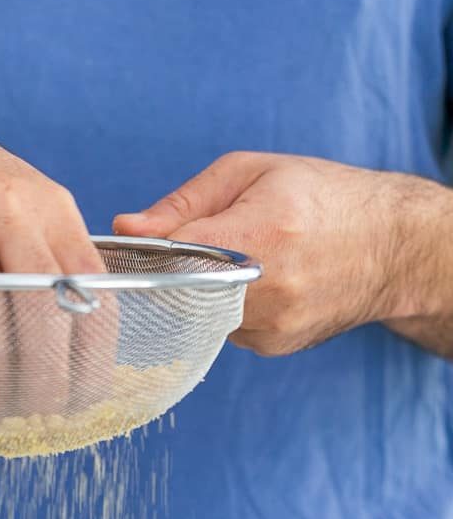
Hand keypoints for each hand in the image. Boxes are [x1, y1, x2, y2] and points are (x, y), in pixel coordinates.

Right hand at [0, 92, 113, 420]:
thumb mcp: (26, 203)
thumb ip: (56, 260)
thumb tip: (82, 350)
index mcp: (54, 210)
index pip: (93, 294)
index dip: (94, 360)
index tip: (84, 401)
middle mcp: (9, 211)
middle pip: (42, 315)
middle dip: (44, 382)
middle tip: (37, 418)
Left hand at [114, 152, 432, 355]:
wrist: (392, 247)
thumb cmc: (322, 197)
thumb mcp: (252, 173)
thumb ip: (184, 202)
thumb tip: (127, 228)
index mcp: (261, 234)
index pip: (174, 252)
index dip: (148, 249)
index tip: (135, 246)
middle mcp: (267, 289)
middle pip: (180, 288)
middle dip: (176, 268)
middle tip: (196, 248)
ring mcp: (271, 325)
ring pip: (199, 312)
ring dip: (202, 289)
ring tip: (242, 261)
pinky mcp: (272, 346)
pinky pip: (224, 329)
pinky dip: (227, 308)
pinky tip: (258, 285)